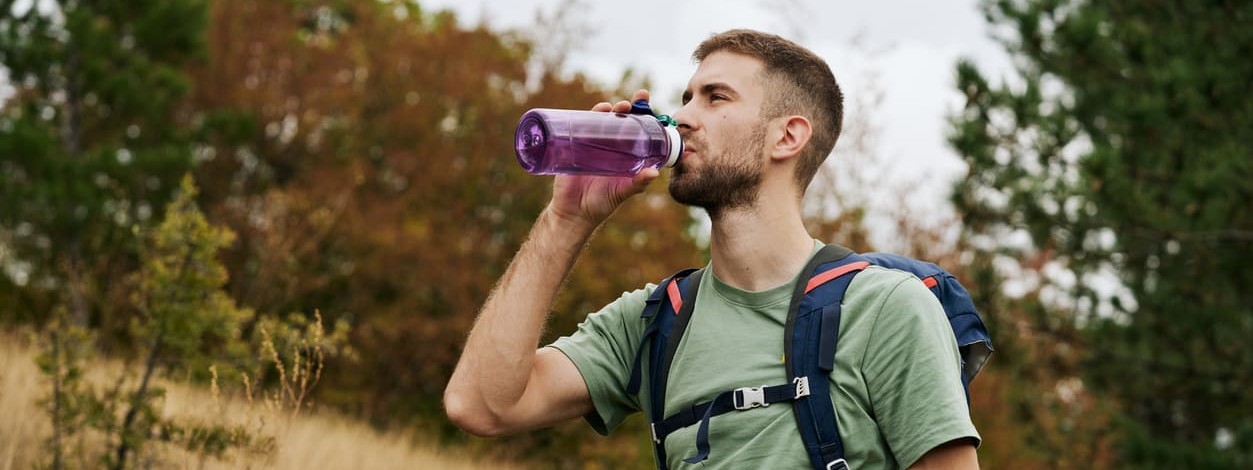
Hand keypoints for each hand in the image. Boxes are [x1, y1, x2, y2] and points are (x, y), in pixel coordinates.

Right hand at [546, 89, 660, 229]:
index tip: (647, 101)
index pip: (635, 130)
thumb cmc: (601, 204)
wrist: (572, 213)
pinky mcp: (574, 148)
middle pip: (618, 121)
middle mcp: (609, 147)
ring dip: (606, 110)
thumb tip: (654, 173)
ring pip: (599, 122)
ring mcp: (591, 146)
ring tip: (611, 108)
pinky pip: (578, 129)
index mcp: (625, 155)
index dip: (642, 114)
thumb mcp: (622, 192)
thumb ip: (638, 183)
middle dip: (625, 108)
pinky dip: (583, 118)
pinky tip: (590, 114)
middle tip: (631, 104)